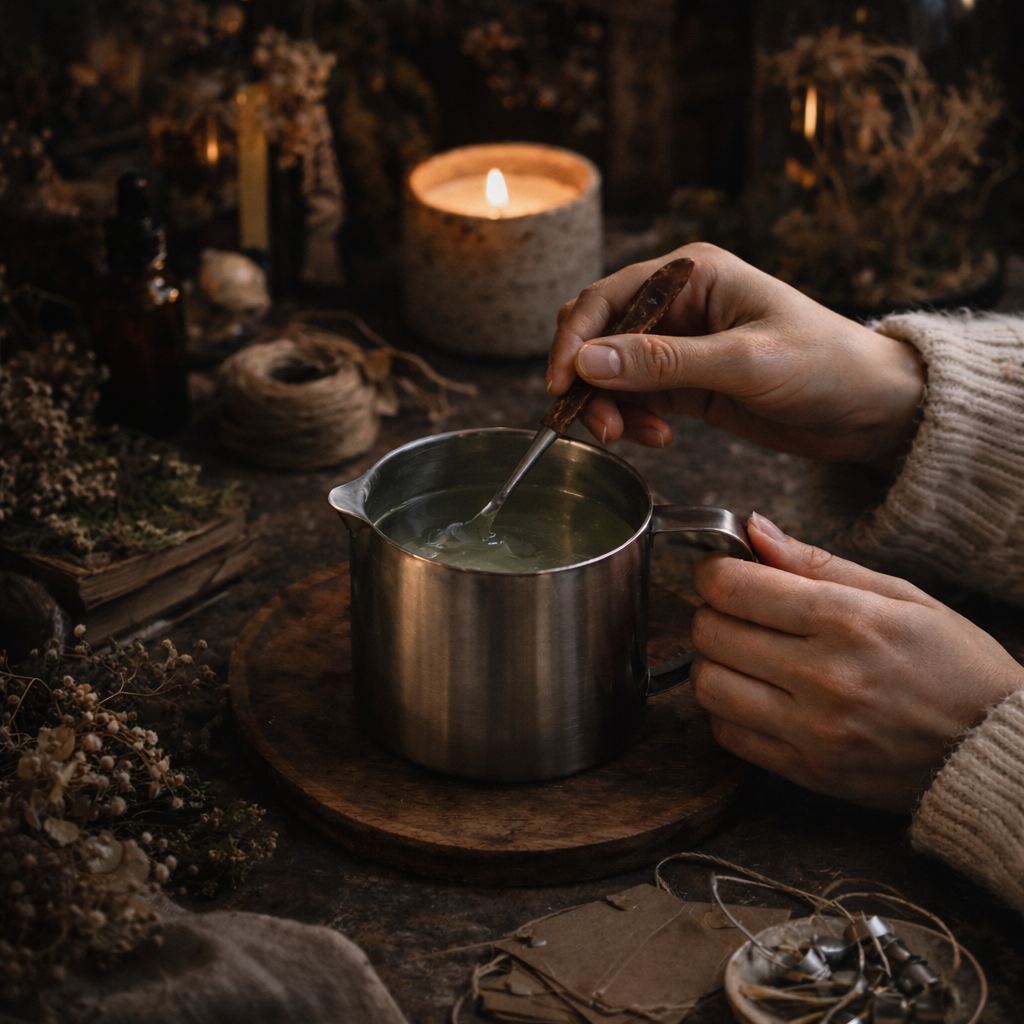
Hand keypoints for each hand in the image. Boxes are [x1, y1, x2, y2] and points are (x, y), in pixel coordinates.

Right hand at [546, 243, 924, 470]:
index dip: (573, 342)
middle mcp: (677, 305)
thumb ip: (663, 362)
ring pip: (611, 374)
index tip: (561, 387)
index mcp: (690, 275)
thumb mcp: (744, 363)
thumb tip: (587, 362)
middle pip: (599, 336)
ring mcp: (679, 346)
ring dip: (610, 408)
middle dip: (589, 381)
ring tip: (635, 438)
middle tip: (601, 427)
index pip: (606, 299)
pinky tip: (659, 439)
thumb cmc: (825, 366)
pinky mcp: (685, 384)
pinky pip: (636, 400)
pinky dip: (633, 421)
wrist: (871, 409)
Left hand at [689, 513, 1023, 812]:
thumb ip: (816, 562)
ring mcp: (814, 730)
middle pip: (710, 632)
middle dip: (714, 612)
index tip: (723, 571)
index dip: (714, 571)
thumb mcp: (900, 595)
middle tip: (740, 612)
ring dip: (715, 662)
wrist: (996, 750)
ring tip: (746, 654)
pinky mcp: (809, 771)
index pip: (731, 587)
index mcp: (848, 620)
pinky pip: (727, 734)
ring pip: (708, 685)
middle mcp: (825, 677)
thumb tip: (753, 529)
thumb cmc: (954, 663)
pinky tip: (759, 695)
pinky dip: (729, 710)